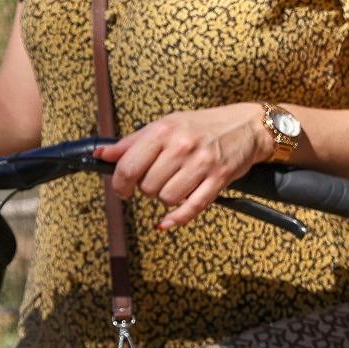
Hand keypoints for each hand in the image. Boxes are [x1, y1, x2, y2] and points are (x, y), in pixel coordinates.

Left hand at [105, 103, 267, 229]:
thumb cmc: (201, 126)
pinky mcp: (219, 179)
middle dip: (146, 188)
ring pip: (167, 198)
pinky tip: (166, 222)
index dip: (119, 183)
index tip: (121, 189)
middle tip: (155, 180)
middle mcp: (182, 147)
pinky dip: (176, 219)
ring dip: (165, 198)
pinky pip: (192, 207)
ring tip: (172, 185)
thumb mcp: (164, 125)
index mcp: (163, 131)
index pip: (128, 166)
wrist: (246, 126)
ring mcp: (202, 164)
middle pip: (147, 186)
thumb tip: (101, 154)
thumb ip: (131, 142)